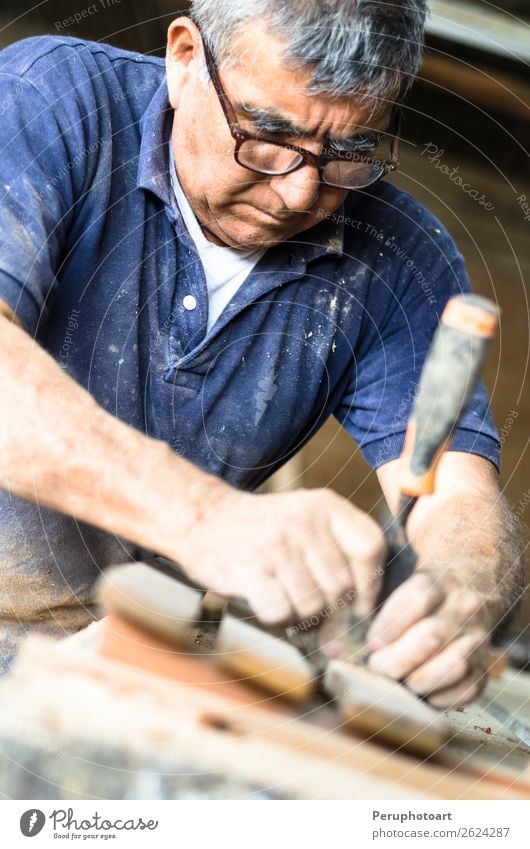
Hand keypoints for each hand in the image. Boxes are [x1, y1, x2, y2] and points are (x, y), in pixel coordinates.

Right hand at [180, 487, 385, 625]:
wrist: (203, 518)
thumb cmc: (262, 531)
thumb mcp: (305, 526)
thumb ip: (336, 564)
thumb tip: (355, 630)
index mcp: (325, 505)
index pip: (370, 547)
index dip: (371, 584)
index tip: (360, 604)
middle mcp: (303, 521)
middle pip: (342, 587)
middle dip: (330, 610)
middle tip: (310, 607)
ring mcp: (276, 544)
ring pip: (313, 606)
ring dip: (301, 616)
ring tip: (284, 597)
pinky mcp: (251, 568)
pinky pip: (282, 613)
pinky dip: (277, 618)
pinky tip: (266, 600)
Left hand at [366, 568, 491, 707]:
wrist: (468, 595)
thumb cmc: (420, 600)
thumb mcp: (405, 587)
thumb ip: (387, 612)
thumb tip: (372, 649)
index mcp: (442, 581)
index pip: (418, 599)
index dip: (390, 625)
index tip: (372, 643)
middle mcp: (467, 607)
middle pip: (432, 636)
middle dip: (397, 659)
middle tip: (378, 668)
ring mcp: (480, 637)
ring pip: (454, 665)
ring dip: (419, 681)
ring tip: (400, 682)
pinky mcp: (486, 666)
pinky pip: (468, 689)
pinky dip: (441, 697)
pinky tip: (422, 693)